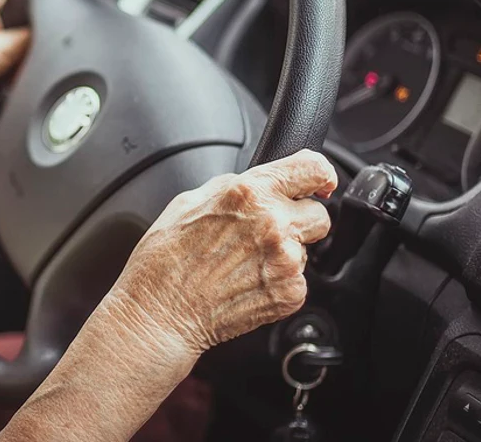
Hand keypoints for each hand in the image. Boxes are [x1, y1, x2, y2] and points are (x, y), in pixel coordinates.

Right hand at [107, 150, 336, 353]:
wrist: (160, 313)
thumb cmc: (164, 261)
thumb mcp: (188, 202)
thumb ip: (231, 188)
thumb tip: (255, 184)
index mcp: (248, 193)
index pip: (312, 168)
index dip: (320, 174)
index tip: (319, 183)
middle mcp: (273, 223)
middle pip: (319, 213)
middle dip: (298, 220)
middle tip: (267, 234)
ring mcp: (286, 261)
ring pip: (307, 249)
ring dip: (285, 253)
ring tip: (244, 264)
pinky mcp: (291, 293)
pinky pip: (298, 280)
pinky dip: (278, 282)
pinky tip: (246, 283)